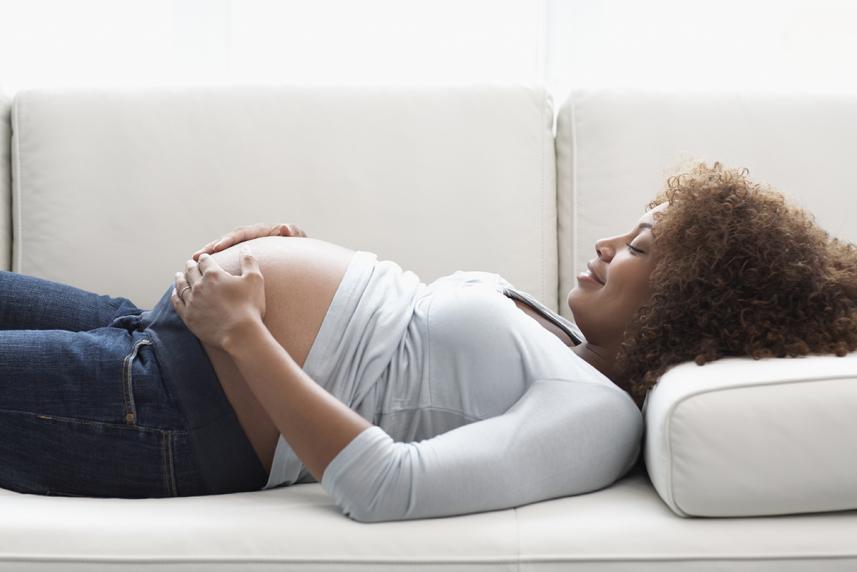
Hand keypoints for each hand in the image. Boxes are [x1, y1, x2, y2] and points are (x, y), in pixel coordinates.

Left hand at [172, 246, 266, 351]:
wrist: (240, 333)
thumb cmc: (250, 306)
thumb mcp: (254, 280)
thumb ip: (249, 261)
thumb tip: (245, 247)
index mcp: (214, 274)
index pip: (205, 260)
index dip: (205, 258)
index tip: (204, 258)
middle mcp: (199, 285)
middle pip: (191, 270)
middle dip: (191, 265)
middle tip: (190, 264)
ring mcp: (191, 301)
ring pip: (181, 285)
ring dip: (180, 278)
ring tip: (179, 275)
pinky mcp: (188, 316)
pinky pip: (177, 302)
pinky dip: (175, 295)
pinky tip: (175, 293)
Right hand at [192, 222, 306, 260]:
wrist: (299, 257)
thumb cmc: (299, 248)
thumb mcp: (298, 240)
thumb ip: (292, 233)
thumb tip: (285, 228)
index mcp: (260, 233)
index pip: (242, 234)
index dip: (229, 240)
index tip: (218, 247)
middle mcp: (250, 238)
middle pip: (227, 241)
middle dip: (211, 248)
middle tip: (196, 256)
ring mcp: (245, 248)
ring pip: (224, 251)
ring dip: (209, 256)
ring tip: (192, 263)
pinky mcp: (242, 259)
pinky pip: (227, 261)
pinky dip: (215, 266)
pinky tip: (203, 274)